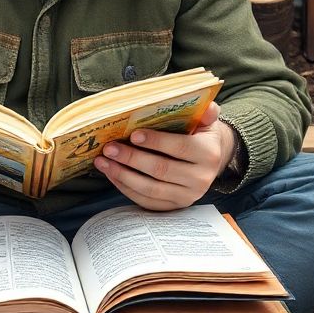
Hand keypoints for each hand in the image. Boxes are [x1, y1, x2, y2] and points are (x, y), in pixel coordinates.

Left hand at [94, 102, 235, 210]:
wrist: (210, 162)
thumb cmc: (200, 135)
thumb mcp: (206, 122)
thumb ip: (206, 113)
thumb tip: (208, 105)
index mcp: (208, 154)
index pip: (180, 147)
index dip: (156, 142)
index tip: (133, 135)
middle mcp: (200, 179)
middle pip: (161, 170)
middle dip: (131, 159)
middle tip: (109, 148)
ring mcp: (186, 196)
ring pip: (150, 188)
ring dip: (123, 175)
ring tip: (103, 161)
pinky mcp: (173, 207)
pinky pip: (146, 201)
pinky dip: (126, 188)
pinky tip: (111, 174)